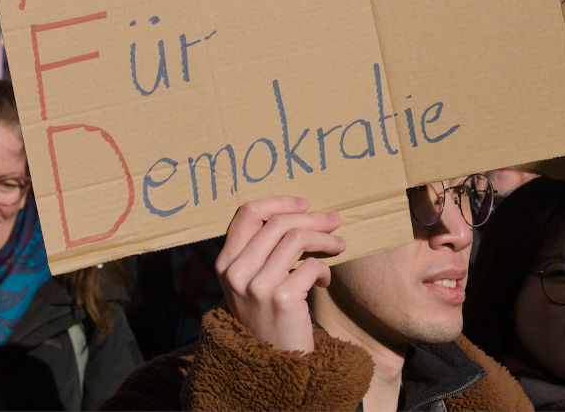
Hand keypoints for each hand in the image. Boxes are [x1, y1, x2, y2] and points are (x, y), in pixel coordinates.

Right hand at [214, 195, 344, 353]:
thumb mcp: (250, 280)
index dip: (279, 201)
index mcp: (225, 261)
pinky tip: (324, 280)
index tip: (304, 203)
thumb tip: (298, 210)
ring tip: (339, 245)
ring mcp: (257, 286)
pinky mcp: (282, 299)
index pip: (247, 213)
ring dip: (324, 239)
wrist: (273, 364)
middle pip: (278, 222)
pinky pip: (311, 266)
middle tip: (334, 220)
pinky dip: (323, 269)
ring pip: (297, 238)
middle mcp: (236, 272)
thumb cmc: (267, 314)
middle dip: (312, 217)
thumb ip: (260, 248)